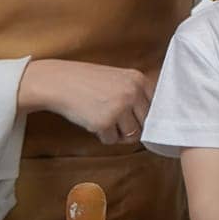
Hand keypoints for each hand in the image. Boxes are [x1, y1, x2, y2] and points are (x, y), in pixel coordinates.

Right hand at [16, 59, 153, 144]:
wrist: (60, 82)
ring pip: (132, 135)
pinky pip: (112, 140)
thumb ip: (136, 93)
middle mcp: (133, 92)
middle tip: (118, 122)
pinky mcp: (105, 122)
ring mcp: (120, 108)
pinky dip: (103, 136)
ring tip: (104, 120)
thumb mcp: (119, 79)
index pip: (157, 106)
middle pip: (146, 123)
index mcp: (138, 79)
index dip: (148, 117)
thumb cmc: (88, 82)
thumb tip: (152, 121)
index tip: (140, 120)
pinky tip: (93, 122)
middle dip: (133, 127)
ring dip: (118, 133)